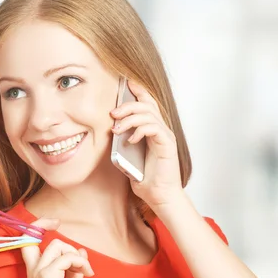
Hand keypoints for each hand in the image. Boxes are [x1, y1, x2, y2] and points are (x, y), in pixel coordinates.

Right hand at [20, 218, 93, 277]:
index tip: (55, 222)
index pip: (28, 239)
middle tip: (80, 264)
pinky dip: (81, 262)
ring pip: (58, 245)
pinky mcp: (48, 275)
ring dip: (76, 256)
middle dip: (68, 247)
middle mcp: (35, 269)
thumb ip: (74, 265)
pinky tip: (88, 274)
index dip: (39, 226)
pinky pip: (67, 257)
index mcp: (37, 270)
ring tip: (84, 271)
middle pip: (48, 241)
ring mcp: (40, 271)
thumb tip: (81, 250)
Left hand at [110, 80, 182, 207]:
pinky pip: (153, 128)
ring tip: (117, 129)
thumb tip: (109, 131)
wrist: (159, 195)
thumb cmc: (145, 178)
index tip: (126, 82)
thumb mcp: (127, 157)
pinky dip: (140, 130)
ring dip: (130, 118)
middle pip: (147, 105)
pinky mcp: (167, 144)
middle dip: (128, 104)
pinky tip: (131, 140)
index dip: (138, 91)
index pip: (147, 104)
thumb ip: (122, 142)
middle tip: (112, 113)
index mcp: (152, 130)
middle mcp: (161, 129)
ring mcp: (165, 135)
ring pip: (148, 114)